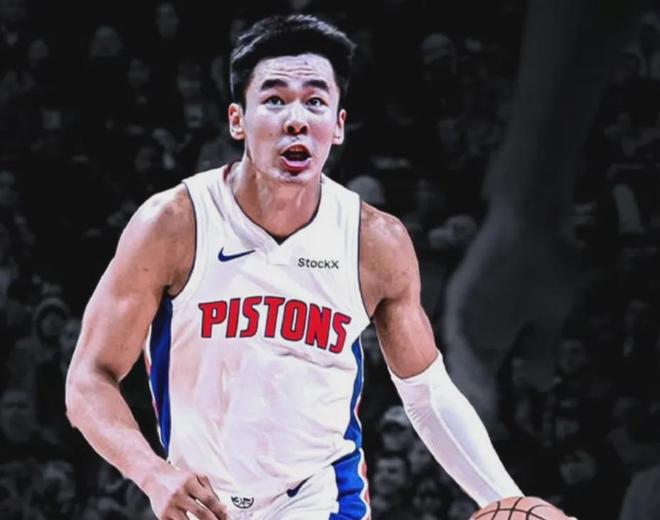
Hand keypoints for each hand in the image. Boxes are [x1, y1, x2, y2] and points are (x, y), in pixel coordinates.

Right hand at [144, 463, 226, 519]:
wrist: (156, 478)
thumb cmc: (179, 479)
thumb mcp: (196, 477)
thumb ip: (209, 490)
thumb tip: (221, 507)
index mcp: (189, 482)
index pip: (207, 498)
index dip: (218, 509)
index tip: (225, 516)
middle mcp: (178, 494)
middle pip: (200, 512)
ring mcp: (169, 506)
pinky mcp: (162, 516)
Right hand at [444, 209, 578, 422]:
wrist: (526, 212)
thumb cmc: (544, 264)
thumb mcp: (552, 315)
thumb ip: (539, 354)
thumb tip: (533, 386)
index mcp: (479, 332)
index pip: (473, 381)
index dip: (481, 401)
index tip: (487, 419)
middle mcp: (460, 320)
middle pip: (458, 365)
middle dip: (466, 387)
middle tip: (477, 407)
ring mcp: (458, 302)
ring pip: (454, 346)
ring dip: (463, 365)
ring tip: (473, 383)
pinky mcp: (461, 287)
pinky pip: (455, 325)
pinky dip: (464, 341)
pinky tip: (474, 346)